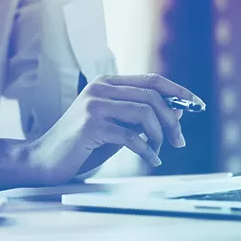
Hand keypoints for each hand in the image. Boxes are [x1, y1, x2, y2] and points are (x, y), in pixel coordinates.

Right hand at [0, 74, 203, 191]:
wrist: (43, 160)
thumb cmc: (80, 146)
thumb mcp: (116, 127)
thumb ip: (142, 117)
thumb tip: (178, 111)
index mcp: (106, 83)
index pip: (151, 80)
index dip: (178, 90)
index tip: (197, 105)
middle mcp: (100, 88)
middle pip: (152, 96)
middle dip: (172, 120)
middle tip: (179, 141)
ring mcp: (94, 105)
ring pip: (144, 113)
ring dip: (159, 135)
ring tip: (159, 151)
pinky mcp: (90, 125)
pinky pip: (131, 136)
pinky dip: (146, 150)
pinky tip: (151, 160)